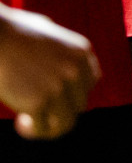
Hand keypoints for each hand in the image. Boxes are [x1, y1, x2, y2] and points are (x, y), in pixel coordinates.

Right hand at [0, 4, 99, 138]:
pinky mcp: (38, 102)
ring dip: (51, 127)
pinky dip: (33, 130)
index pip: (89, 83)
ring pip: (67, 122)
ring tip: (31, 123)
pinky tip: (20, 122)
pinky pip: (43, 128)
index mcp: (81, 52)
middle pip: (78, 103)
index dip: (71, 93)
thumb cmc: (12, 32)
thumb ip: (58, 50)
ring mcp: (58, 87)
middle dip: (59, 109)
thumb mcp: (47, 33)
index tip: (53, 96)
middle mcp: (76, 70)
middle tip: (38, 110)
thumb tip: (59, 70)